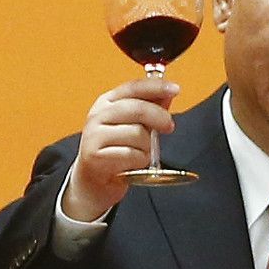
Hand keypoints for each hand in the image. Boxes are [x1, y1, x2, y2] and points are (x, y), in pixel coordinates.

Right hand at [63, 78, 179, 220]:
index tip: (175, 89)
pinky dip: (139, 161)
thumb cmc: (115, 152)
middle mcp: (98, 115)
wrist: (93, 182)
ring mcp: (94, 135)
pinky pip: (132, 155)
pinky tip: (133, 164)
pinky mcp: (95, 156)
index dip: (156, 86)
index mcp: (106, 103)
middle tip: (169, 127)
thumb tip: (166, 95)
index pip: (133, 87)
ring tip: (139, 153)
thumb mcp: (131, 126)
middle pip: (137, 109)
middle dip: (159, 117)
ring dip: (147, 147)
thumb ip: (148, 109)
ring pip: (137, 134)